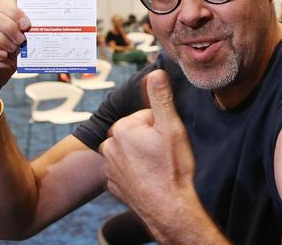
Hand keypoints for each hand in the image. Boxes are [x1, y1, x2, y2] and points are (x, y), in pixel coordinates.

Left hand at [99, 70, 195, 225]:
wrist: (168, 208)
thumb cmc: (172, 168)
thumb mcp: (171, 127)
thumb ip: (161, 98)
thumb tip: (156, 73)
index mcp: (123, 128)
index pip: (147, 116)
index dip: (162, 127)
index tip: (169, 141)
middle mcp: (110, 146)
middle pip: (136, 133)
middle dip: (150, 140)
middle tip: (165, 155)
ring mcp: (110, 168)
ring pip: (130, 152)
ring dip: (142, 156)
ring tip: (158, 168)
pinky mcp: (113, 185)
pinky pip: (125, 170)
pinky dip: (136, 173)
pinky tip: (150, 180)